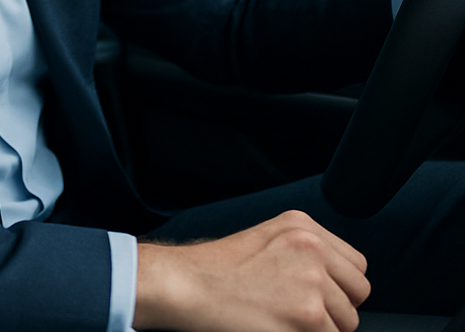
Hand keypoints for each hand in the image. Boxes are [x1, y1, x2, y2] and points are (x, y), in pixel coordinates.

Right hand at [133, 210, 369, 331]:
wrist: (188, 284)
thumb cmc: (219, 269)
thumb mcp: (268, 239)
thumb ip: (307, 253)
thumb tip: (340, 287)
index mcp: (303, 225)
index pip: (356, 266)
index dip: (338, 287)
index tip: (315, 295)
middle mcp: (312, 246)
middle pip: (358, 295)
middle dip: (335, 310)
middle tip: (297, 311)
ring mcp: (311, 280)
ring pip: (347, 324)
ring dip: (321, 330)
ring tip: (282, 319)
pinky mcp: (307, 315)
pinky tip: (276, 328)